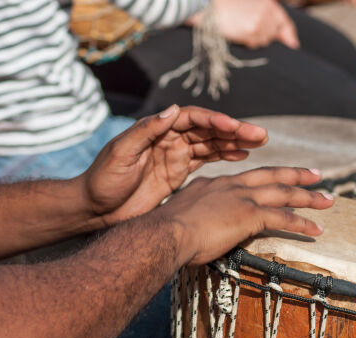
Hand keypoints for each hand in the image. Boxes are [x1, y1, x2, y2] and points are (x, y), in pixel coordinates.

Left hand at [79, 105, 268, 225]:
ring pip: (211, 144)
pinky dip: (225, 156)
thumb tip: (173, 109)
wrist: (95, 209)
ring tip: (259, 142)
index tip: (234, 126)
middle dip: (234, 130)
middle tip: (260, 135)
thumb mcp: (121, 153)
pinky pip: (207, 161)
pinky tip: (242, 156)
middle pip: (207, 129)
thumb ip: (146, 131)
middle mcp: (169, 138)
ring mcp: (175, 155)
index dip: (214, 120)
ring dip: (234, 142)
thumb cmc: (102, 180)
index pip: (191, 119)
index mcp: (156, 129)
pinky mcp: (178, 173)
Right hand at [156, 167, 333, 265]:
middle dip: (296, 175)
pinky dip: (303, 223)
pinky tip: (317, 228)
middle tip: (315, 175)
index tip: (278, 177)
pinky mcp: (250, 214)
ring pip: (284, 193)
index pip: (247, 178)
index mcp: (216, 183)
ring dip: (309, 197)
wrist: (165, 232)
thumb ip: (199, 214)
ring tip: (327, 200)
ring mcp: (242, 197)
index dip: (266, 177)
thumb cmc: (167, 231)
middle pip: (272, 176)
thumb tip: (202, 224)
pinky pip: (284, 217)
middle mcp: (232, 185)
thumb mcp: (184, 214)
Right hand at [187, 0, 299, 49]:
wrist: (208, 5)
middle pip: (272, 34)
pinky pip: (254, 44)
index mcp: (267, 2)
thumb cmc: (225, 5)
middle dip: (263, 36)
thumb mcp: (248, 4)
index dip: (288, 35)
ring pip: (263, 40)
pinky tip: (238, 32)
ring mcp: (261, 21)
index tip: (292, 45)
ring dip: (254, 39)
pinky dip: (247, 42)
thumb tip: (286, 38)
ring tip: (240, 28)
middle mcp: (268, 10)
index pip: (284, 22)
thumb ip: (264, 14)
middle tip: (247, 31)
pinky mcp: (252, 30)